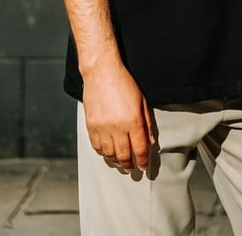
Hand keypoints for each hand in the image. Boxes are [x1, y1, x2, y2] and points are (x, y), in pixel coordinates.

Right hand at [82, 56, 154, 170]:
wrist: (102, 71)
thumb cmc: (124, 83)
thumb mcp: (142, 101)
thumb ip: (147, 123)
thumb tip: (150, 141)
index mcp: (133, 121)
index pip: (140, 149)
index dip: (143, 161)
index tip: (144, 166)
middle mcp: (117, 127)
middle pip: (124, 155)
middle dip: (129, 165)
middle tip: (132, 168)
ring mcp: (102, 128)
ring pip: (109, 154)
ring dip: (116, 161)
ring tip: (120, 162)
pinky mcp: (91, 126)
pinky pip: (96, 147)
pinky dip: (103, 153)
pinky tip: (107, 152)